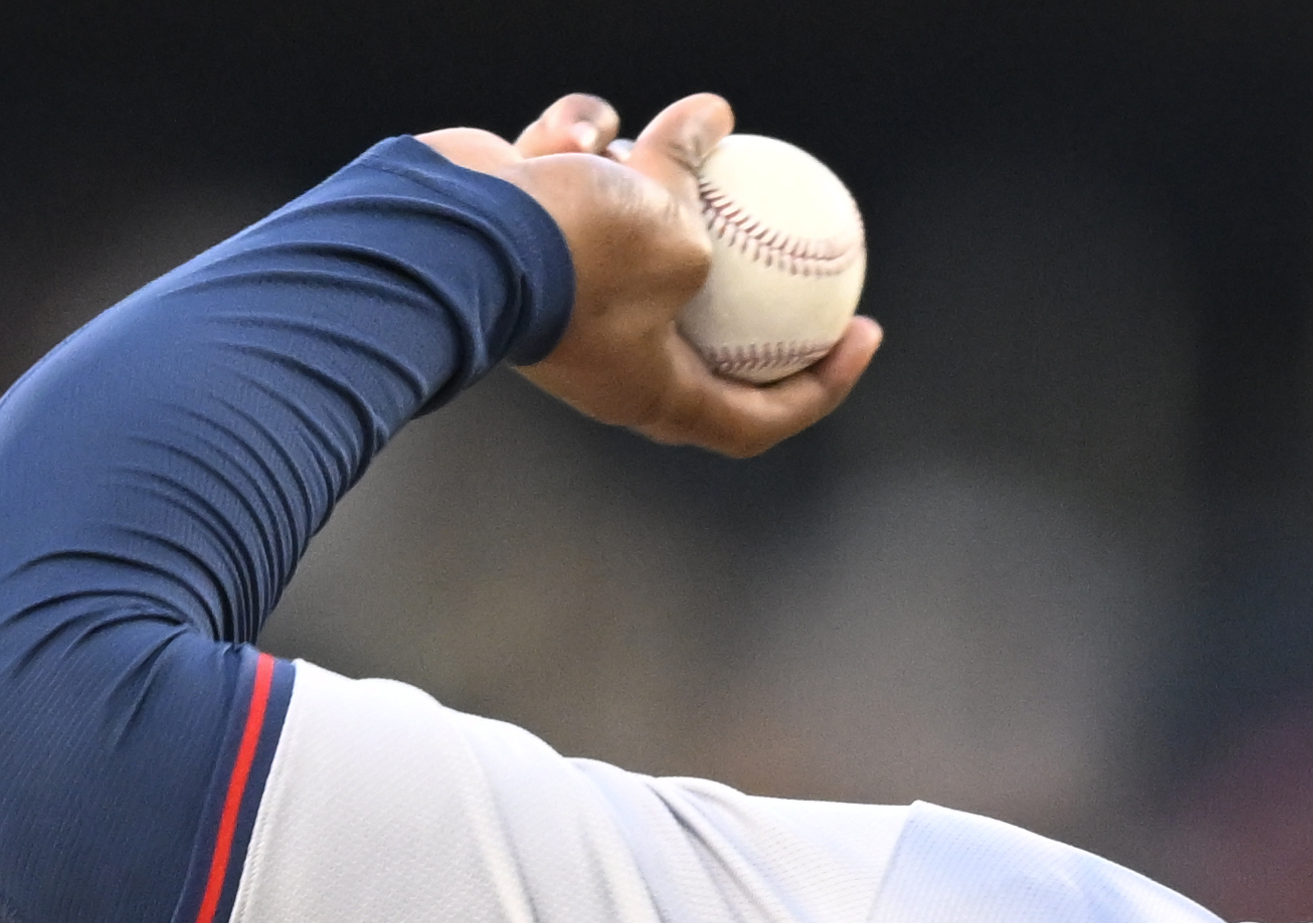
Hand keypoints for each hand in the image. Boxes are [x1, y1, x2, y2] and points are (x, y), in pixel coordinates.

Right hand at [418, 92, 881, 458]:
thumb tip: (713, 118)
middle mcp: (611, 355)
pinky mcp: (529, 241)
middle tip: (799, 231)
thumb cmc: (574, 253)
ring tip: (650, 149)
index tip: (865, 332)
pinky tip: (581, 128)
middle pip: (702, 322)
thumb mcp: (674, 228)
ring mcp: (568, 297)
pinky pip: (575, 189)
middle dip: (741, 269)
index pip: (758, 414)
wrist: (448, 232)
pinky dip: (580, 154)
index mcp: (653, 393)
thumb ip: (702, 184)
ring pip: (634, 226)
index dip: (823, 384)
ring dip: (646, 179)